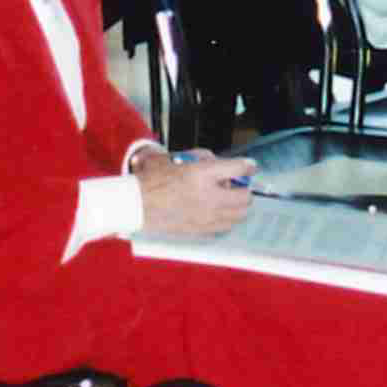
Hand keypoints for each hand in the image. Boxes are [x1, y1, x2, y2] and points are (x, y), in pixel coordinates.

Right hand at [138, 150, 252, 237]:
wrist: (135, 205)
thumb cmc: (150, 180)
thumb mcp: (172, 158)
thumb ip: (198, 157)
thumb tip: (216, 162)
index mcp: (200, 174)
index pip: (237, 168)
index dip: (248, 166)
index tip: (250, 166)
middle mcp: (208, 196)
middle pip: (245, 196)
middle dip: (244, 189)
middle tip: (237, 184)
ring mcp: (206, 216)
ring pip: (239, 214)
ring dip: (238, 205)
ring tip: (228, 199)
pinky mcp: (202, 229)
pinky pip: (226, 226)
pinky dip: (228, 218)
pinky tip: (219, 212)